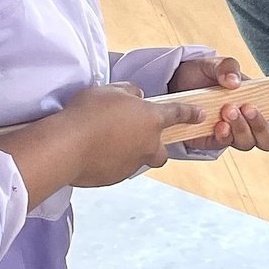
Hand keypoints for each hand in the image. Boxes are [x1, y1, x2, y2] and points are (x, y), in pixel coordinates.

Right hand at [59, 84, 204, 183]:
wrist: (68, 145)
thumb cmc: (89, 113)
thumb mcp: (109, 90)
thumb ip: (128, 91)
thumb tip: (135, 96)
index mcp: (151, 119)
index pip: (178, 114)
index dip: (190, 113)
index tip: (200, 115)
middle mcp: (148, 145)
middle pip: (162, 151)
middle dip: (155, 146)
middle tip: (136, 136)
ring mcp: (132, 164)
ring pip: (139, 160)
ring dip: (130, 153)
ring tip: (108, 143)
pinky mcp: (114, 178)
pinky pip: (117, 170)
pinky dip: (111, 163)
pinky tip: (95, 153)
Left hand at [167, 56, 268, 153]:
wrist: (174, 83)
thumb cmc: (202, 73)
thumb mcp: (215, 64)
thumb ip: (227, 67)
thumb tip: (235, 82)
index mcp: (259, 104)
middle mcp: (248, 123)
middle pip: (268, 140)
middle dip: (261, 126)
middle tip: (247, 107)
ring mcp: (231, 133)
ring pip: (247, 143)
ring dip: (241, 129)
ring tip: (228, 110)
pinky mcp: (213, 139)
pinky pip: (224, 144)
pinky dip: (224, 135)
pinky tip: (218, 125)